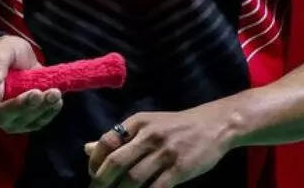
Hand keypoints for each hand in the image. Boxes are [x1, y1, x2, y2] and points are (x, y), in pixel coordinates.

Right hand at [0, 35, 62, 132]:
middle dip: (20, 106)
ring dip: (39, 109)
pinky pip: (36, 122)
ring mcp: (7, 119)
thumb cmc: (2, 52)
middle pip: (1, 119)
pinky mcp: (25, 120)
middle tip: (37, 93)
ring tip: (54, 93)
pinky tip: (56, 101)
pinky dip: (48, 113)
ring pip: (21, 123)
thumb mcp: (0, 50)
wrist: (16, 56)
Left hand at [85, 105, 234, 187]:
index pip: (107, 141)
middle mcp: (149, 135)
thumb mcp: (146, 124)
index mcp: (138, 122)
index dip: (95, 161)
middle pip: (116, 162)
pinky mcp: (180, 168)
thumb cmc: (176, 126)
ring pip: (134, 178)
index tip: (93, 175)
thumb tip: (87, 148)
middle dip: (101, 181)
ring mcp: (165, 152)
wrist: (215, 125)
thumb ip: (119, 138)